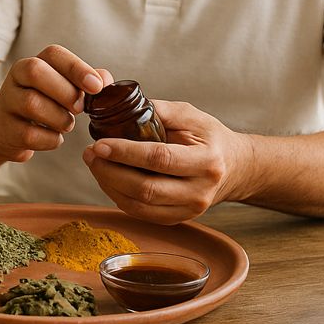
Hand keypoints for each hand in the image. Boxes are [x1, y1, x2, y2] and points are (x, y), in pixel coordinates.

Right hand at [0, 45, 110, 164]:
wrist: (2, 126)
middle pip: (36, 72)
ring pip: (32, 103)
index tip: (96, 86)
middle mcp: (16, 78)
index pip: (53, 54)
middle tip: (79, 108)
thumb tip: (106, 81)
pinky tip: (54, 137)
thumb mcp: (60, 88)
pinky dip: (50, 139)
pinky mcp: (5, 129)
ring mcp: (7, 103)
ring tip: (66, 124)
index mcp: (33, 62)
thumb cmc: (41, 103)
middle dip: (65, 91)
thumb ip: (85, 82)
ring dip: (59, 118)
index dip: (76, 68)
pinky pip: (29, 134)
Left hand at [82, 98, 252, 223]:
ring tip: (94, 164)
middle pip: (147, 189)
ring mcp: (190, 210)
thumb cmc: (208, 137)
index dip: (125, 152)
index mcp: (206, 160)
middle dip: (110, 172)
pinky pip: (140, 213)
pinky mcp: (178, 219)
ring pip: (139, 205)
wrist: (233, 167)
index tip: (99, 143)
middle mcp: (200, 190)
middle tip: (90, 154)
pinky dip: (118, 196)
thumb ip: (156, 110)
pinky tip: (107, 179)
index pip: (159, 158)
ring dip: (109, 185)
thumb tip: (118, 104)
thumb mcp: (189, 115)